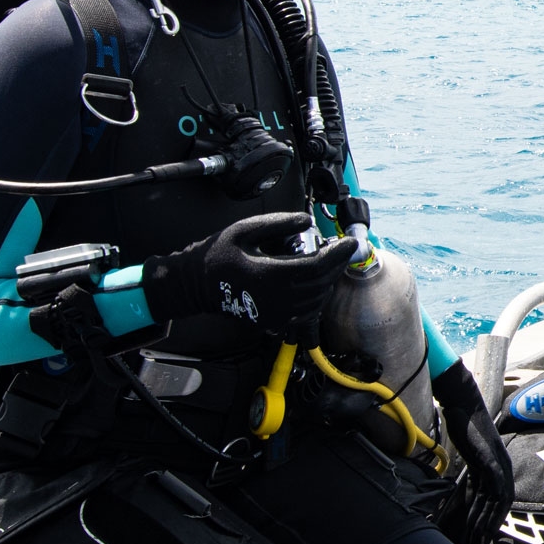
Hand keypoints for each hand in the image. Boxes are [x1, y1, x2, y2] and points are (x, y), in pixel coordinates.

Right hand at [141, 212, 356, 337]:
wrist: (195, 285)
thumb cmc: (217, 256)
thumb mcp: (244, 230)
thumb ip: (278, 223)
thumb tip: (307, 220)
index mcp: (269, 275)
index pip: (316, 267)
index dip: (337, 254)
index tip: (349, 242)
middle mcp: (275, 299)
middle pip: (320, 283)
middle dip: (336, 265)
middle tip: (341, 249)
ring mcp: (275, 315)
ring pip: (317, 299)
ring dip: (328, 280)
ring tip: (328, 262)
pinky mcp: (273, 322)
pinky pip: (306, 312)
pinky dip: (316, 297)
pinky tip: (314, 282)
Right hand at [434, 361, 513, 543]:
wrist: (464, 405)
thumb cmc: (465, 429)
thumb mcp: (472, 457)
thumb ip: (474, 474)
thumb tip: (470, 491)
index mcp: (499, 468)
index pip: (499, 498)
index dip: (493, 517)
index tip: (484, 533)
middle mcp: (503, 466)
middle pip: (502, 501)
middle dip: (493, 522)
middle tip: (484, 539)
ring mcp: (498, 461)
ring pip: (499, 495)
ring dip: (490, 515)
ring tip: (481, 533)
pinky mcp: (491, 456)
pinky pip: (493, 481)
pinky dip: (492, 497)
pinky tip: (487, 510)